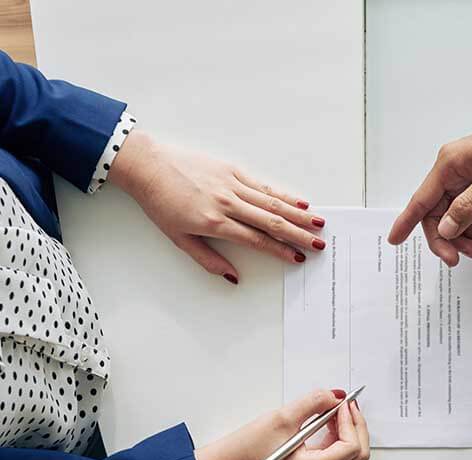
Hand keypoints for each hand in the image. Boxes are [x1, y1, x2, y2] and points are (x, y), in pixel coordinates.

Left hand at [109, 130, 327, 283]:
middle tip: (319, 244)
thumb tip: (233, 277)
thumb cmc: (160, 203)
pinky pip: (263, 185)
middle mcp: (227, 203)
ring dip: (298, 214)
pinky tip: (300, 201)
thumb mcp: (178, 238)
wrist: (147, 165)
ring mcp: (231, 184)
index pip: (256, 240)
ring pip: (272, 202)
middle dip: (298, 235)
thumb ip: (208, 260)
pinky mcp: (231, 169)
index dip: (280, 251)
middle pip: (271, 221)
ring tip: (318, 223)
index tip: (298, 258)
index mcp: (214, 223)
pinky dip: (283, 193)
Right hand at [195, 389, 369, 459]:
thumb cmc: (248, 447)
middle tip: (347, 404)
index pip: (350, 448)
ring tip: (336, 409)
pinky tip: (328, 420)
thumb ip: (313, 403)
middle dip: (357, 426)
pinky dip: (339, 435)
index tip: (343, 404)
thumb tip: (335, 396)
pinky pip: (337, 454)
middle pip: (357, 455)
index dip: (351, 422)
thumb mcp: (282, 417)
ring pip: (350, 455)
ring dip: (349, 430)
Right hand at [388, 98, 471, 265]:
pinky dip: (469, 228)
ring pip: (451, 215)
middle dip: (444, 237)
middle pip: (436, 213)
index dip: (406, 221)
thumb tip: (446, 228)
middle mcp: (452, 172)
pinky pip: (465, 211)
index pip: (421, 199)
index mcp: (449, 165)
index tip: (394, 240)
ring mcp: (465, 178)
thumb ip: (468, 205)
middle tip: (456, 258)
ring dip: (458, 236)